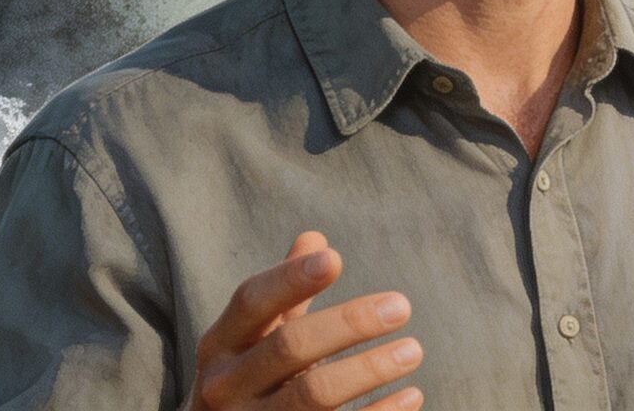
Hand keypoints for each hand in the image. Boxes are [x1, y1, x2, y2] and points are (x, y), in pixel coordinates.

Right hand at [183, 231, 424, 409]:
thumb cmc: (251, 380)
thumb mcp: (254, 338)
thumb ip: (283, 294)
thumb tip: (314, 238)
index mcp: (220, 344)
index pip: (251, 302)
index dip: (290, 279)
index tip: (335, 259)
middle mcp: (225, 385)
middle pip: (289, 346)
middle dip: (348, 323)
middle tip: (401, 306)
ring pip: (314, 394)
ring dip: (368, 369)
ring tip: (413, 350)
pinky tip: (411, 395)